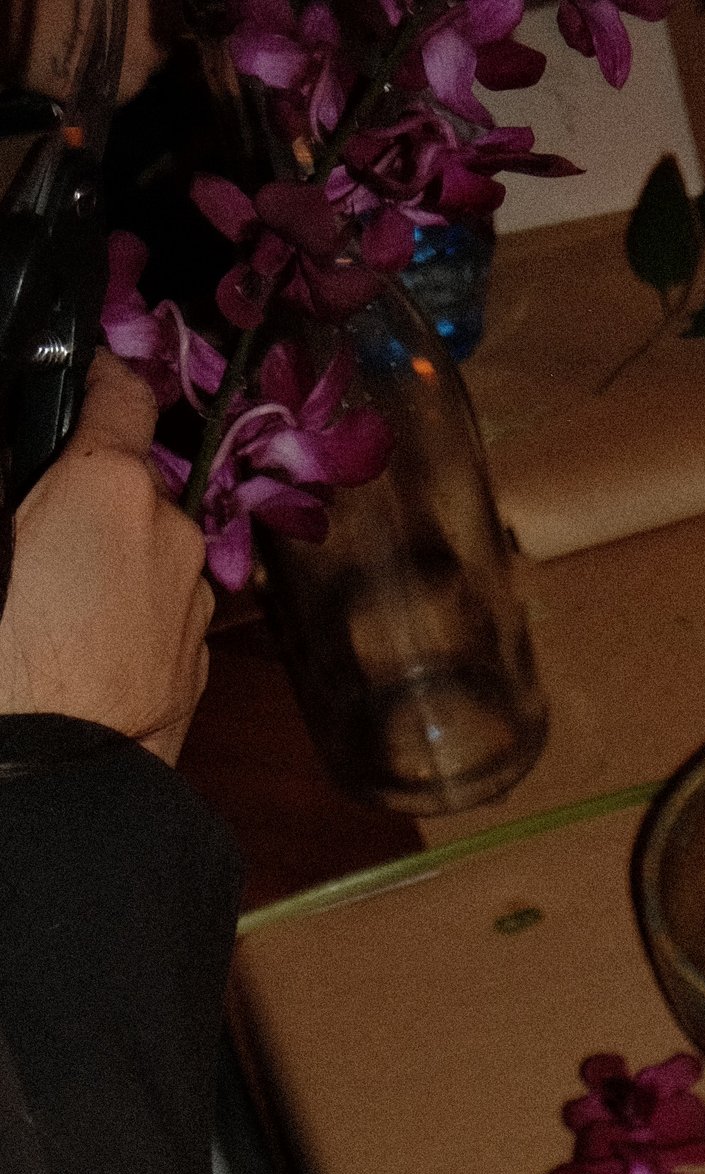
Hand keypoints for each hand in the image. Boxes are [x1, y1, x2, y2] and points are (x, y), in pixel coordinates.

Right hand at [0, 356, 210, 758]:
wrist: (57, 779)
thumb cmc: (8, 653)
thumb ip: (23, 490)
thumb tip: (33, 496)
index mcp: (113, 484)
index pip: (123, 390)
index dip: (101, 379)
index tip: (83, 382)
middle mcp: (173, 533)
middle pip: (137, 486)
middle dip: (96, 497)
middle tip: (39, 533)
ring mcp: (193, 603)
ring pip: (156, 555)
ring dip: (118, 561)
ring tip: (59, 605)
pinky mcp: (200, 665)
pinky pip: (163, 615)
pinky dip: (133, 617)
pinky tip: (87, 650)